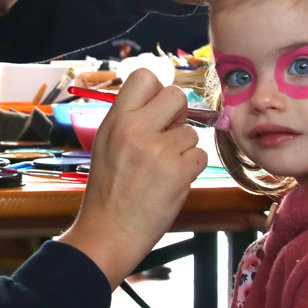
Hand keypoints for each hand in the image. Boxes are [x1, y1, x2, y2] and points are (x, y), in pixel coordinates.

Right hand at [57, 68, 206, 288]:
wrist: (109, 231)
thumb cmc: (109, 189)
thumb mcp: (106, 143)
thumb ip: (131, 118)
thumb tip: (161, 97)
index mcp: (116, 120)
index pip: (144, 76)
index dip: (157, 90)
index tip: (156, 109)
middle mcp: (136, 129)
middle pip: (177, 96)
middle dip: (178, 115)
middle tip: (166, 137)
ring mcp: (158, 150)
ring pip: (191, 131)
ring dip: (184, 149)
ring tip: (162, 168)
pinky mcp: (178, 172)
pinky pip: (201, 155)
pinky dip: (191, 168)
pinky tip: (171, 181)